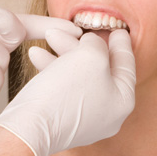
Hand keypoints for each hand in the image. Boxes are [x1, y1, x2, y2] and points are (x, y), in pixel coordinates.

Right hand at [0, 29, 135, 155]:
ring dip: (63, 53)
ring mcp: (84, 119)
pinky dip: (52, 69)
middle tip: (73, 28)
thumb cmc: (65, 92)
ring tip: (49, 36)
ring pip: (78, 75)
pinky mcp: (62, 120)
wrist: (30, 127)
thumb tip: (92, 43)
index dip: (121, 43)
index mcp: (122, 101)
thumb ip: (98, 44)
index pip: (126, 65)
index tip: (119, 30)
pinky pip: (62, 87)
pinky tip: (37, 54)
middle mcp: (107, 113)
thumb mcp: (90, 56)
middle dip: (82, 45)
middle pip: (99, 68)